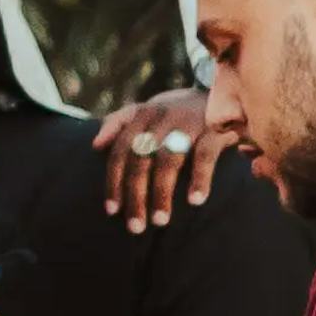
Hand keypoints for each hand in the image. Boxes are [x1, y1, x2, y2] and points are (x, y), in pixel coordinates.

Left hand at [91, 83, 238, 230]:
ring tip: (160, 221)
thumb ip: (119, 123)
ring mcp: (187, 122)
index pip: (120, 150)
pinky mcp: (213, 129)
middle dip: (136, 195)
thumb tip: (95, 145)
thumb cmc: (177, 110)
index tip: (112, 211)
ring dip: (162, 193)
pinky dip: (199, 178)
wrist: (220, 88)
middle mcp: (161, 116)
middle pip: (140, 158)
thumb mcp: (147, 110)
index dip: (114, 181)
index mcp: (142, 115)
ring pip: (168, 160)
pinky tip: (195, 201)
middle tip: (135, 227)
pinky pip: (204, 156)